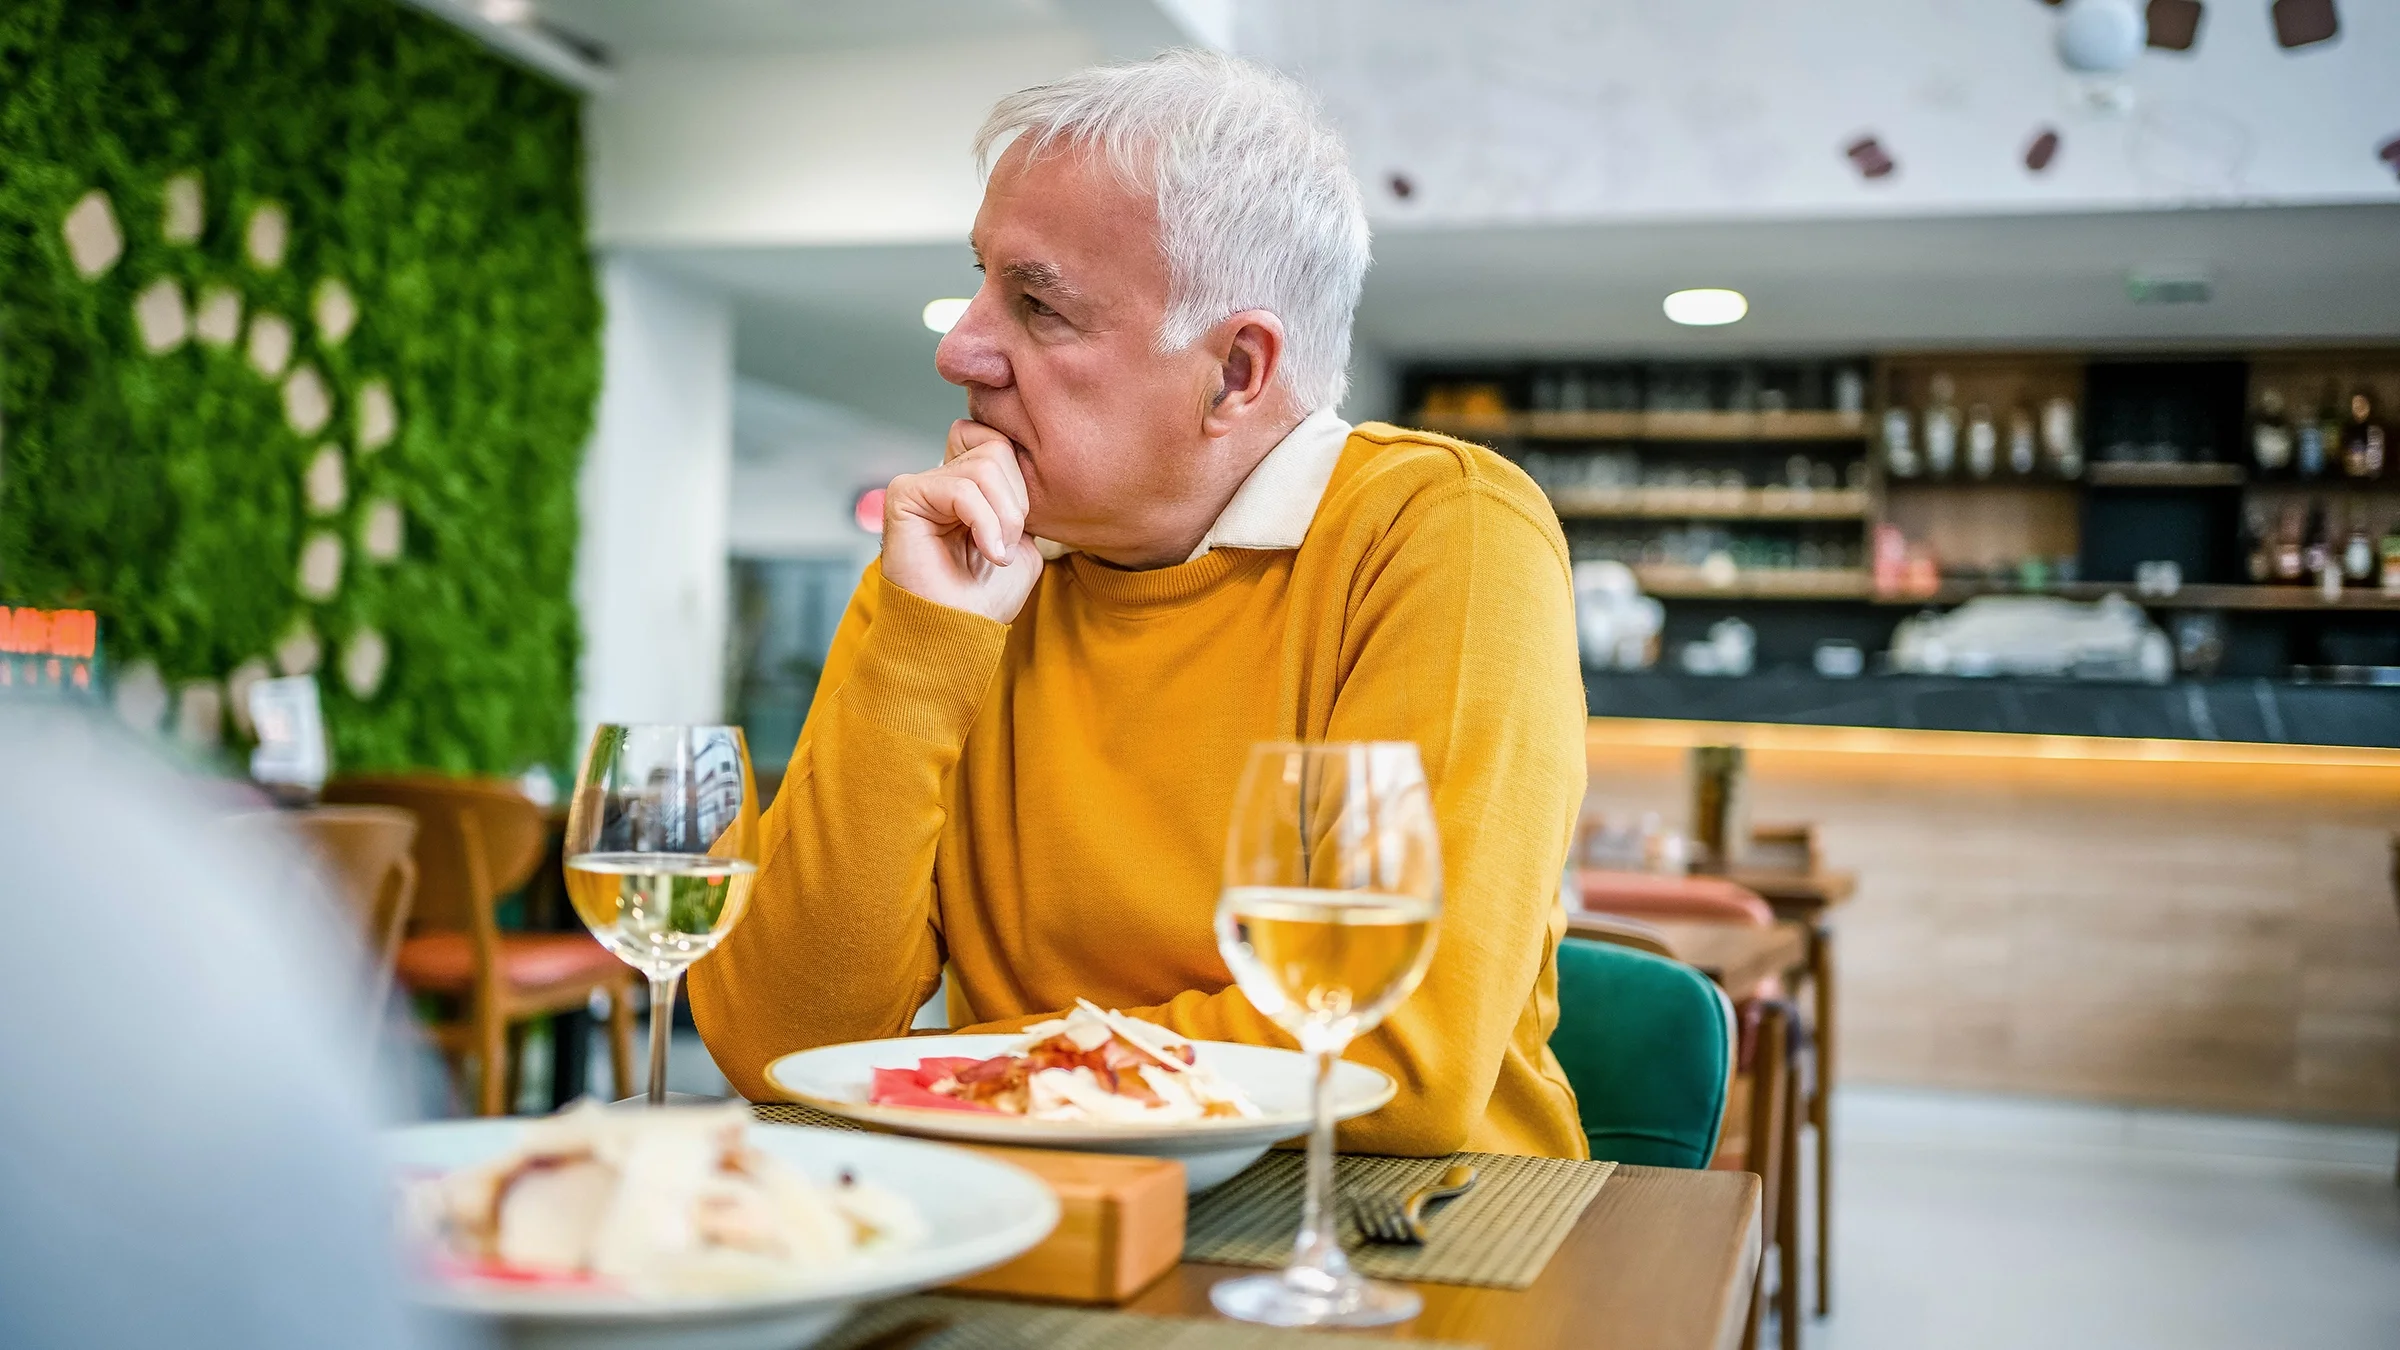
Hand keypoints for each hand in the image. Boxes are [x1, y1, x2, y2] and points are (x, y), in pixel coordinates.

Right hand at [879, 420, 1045, 623]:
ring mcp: (922, 484)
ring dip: (1004, 516)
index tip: (1022, 525)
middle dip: (1016, 501)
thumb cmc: (986, 596)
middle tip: (1008, 544)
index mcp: (967, 484)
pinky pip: (961, 489)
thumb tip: (1023, 470)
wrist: (958, 631)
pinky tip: (988, 552)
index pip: (999, 440)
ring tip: (997, 553)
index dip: (1020, 480)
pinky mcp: (905, 495)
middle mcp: (942, 477)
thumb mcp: (1023, 542)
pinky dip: (985, 522)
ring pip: (984, 466)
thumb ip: (1021, 502)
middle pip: (996, 448)